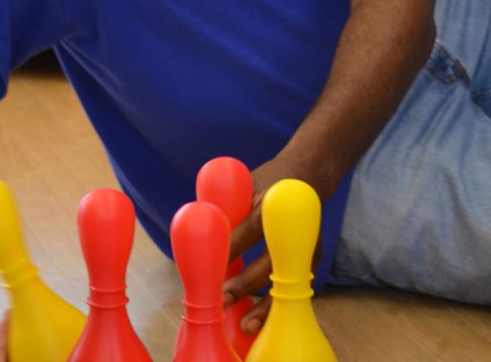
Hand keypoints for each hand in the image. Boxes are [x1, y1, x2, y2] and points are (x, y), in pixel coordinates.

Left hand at [222, 153, 325, 333]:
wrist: (306, 177)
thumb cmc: (265, 182)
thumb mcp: (243, 187)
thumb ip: (223, 208)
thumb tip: (194, 231)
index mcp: (274, 204)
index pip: (252, 227)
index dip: (231, 248)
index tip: (209, 268)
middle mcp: (293, 228)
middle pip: (269, 261)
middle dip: (244, 285)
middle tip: (220, 300)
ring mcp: (305, 247)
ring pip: (286, 282)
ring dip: (264, 306)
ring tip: (245, 325)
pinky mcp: (309, 260)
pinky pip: (293, 288)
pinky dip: (275, 305)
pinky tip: (259, 320)